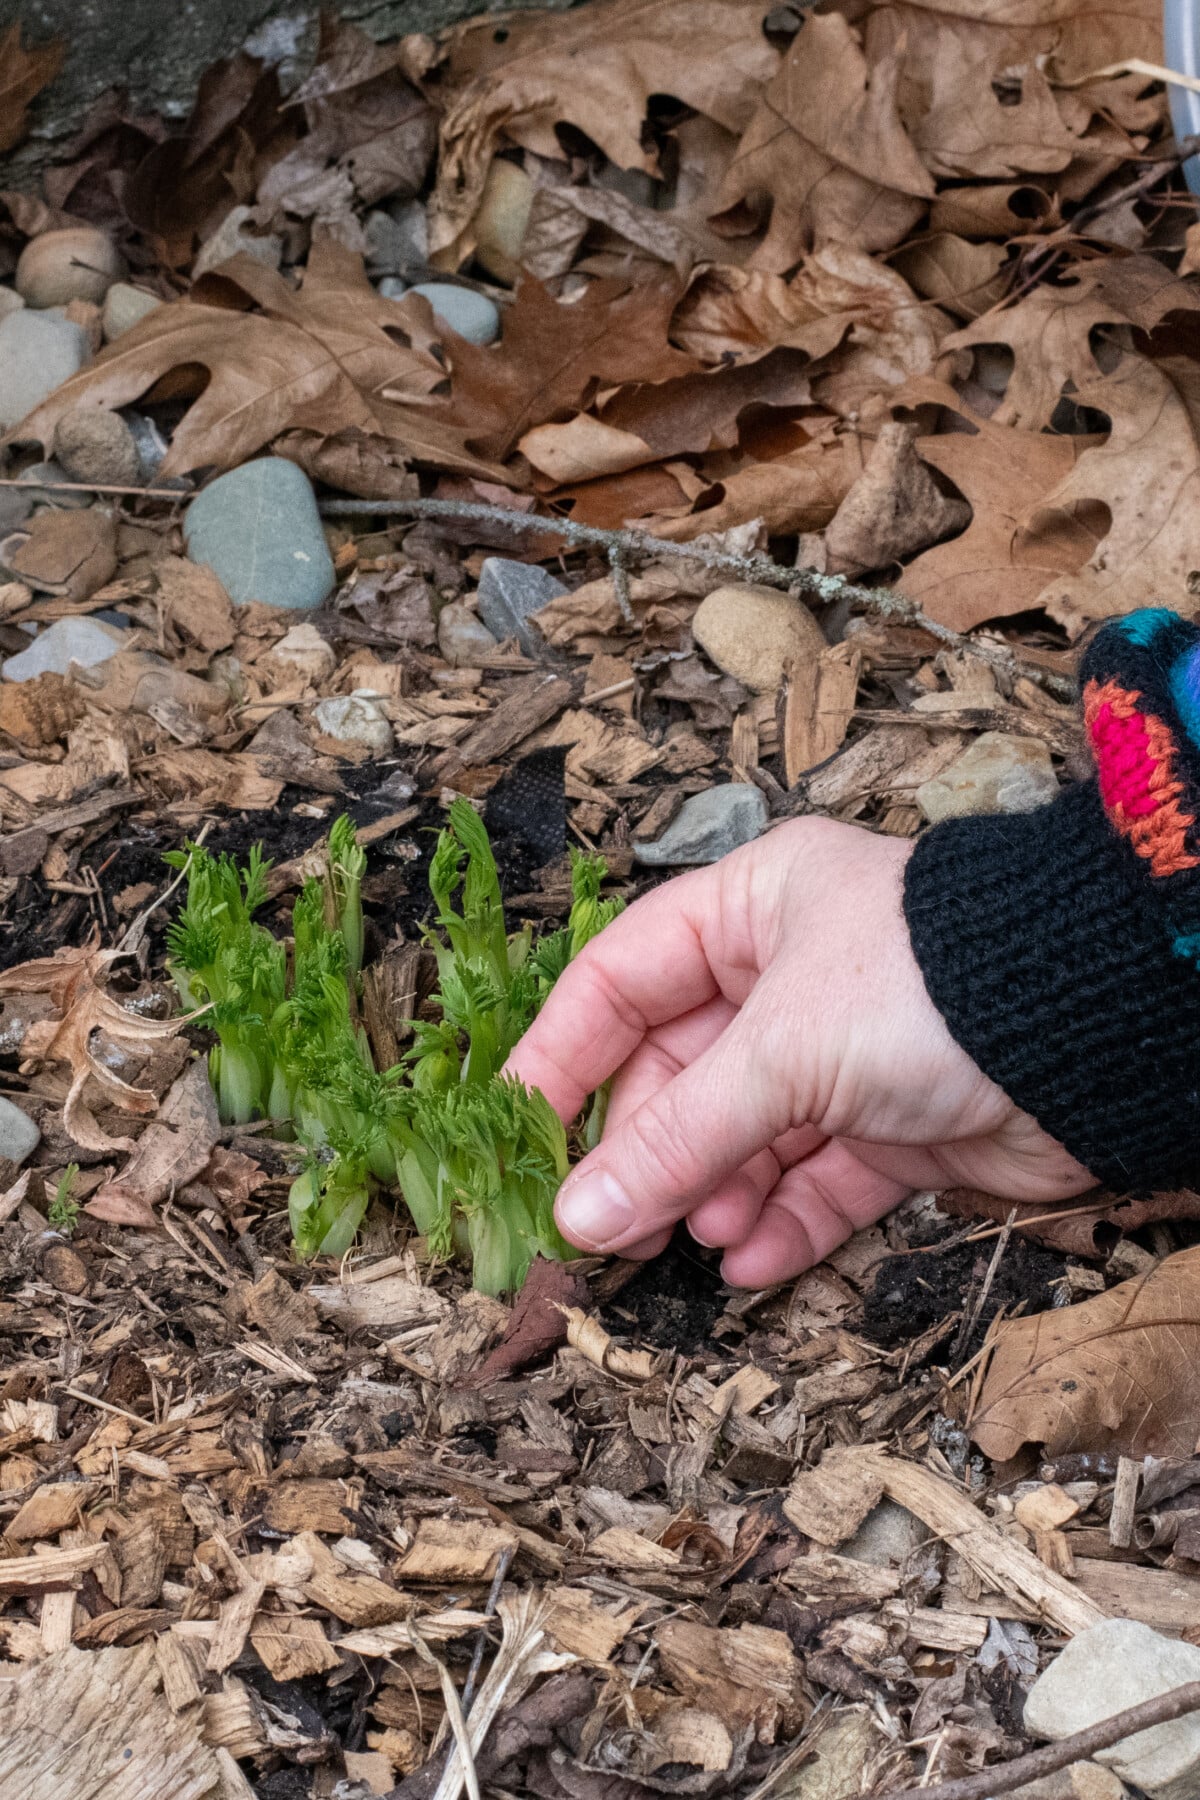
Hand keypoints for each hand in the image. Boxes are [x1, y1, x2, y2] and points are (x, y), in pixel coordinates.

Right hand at [505, 817, 1093, 1285]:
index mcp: (751, 909)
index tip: (516, 1136)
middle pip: (680, 1072)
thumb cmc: (930, 988)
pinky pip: (814, 1180)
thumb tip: (578, 1217)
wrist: (1096, 1035)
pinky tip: (752, 1263)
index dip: (562, 1056)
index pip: (619, 980)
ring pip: (744, 1136)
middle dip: (648, 1151)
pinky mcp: (895, 1126)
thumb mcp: (781, 1051)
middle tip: (606, 1227)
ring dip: (713, 1194)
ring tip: (694, 1241)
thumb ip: (676, 1136)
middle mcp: (790, 975)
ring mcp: (843, 1054)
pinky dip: (782, 1222)